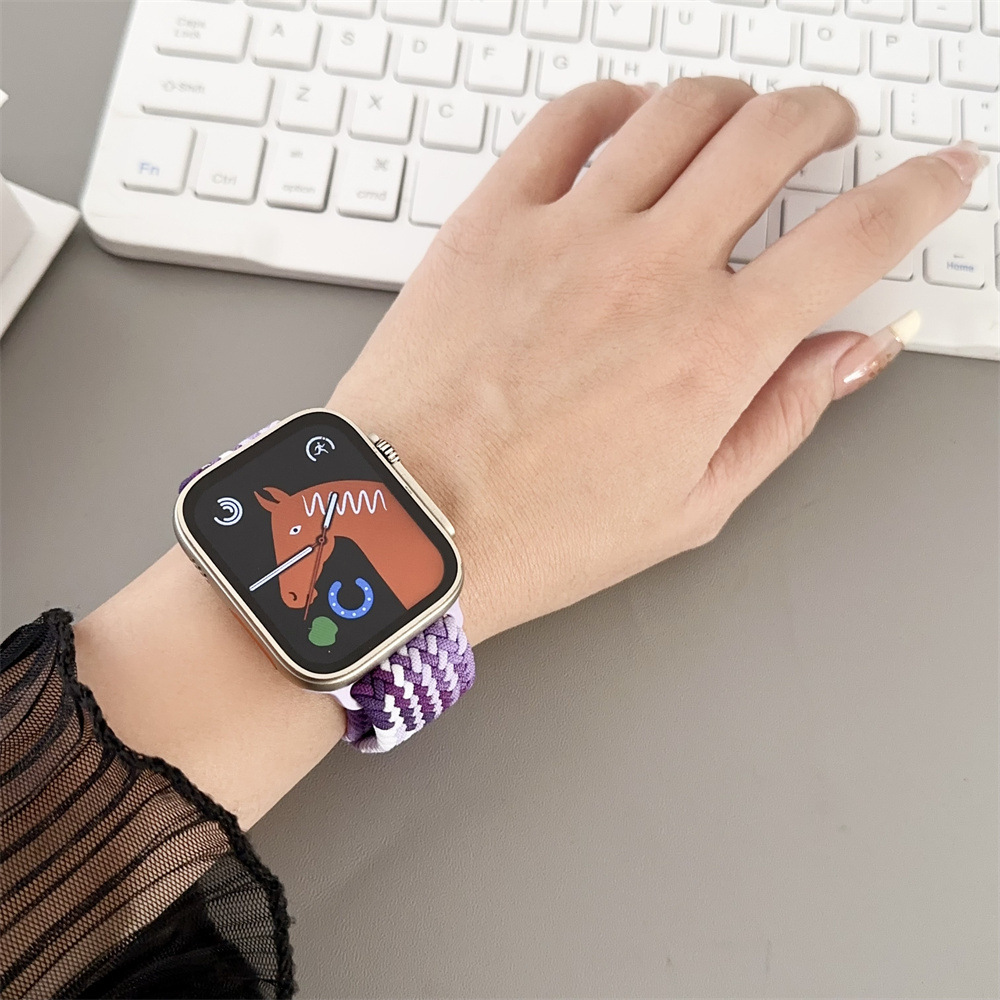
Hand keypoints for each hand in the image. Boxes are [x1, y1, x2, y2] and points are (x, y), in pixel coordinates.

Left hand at [329, 78, 982, 645]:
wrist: (408, 524)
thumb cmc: (538, 531)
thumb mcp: (692, 504)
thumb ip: (783, 416)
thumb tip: (852, 351)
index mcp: (714, 349)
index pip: (854, 237)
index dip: (919, 192)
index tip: (939, 174)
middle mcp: (652, 270)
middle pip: (776, 136)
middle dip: (825, 118)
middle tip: (829, 133)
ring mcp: (569, 232)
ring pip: (682, 109)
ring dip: (733, 100)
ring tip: (737, 122)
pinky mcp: (493, 219)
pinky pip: (569, 117)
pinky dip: (618, 101)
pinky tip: (629, 121)